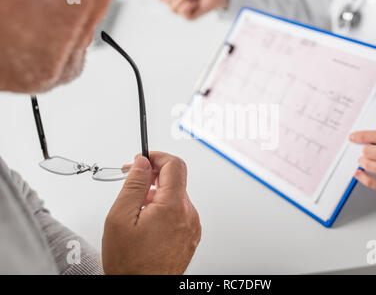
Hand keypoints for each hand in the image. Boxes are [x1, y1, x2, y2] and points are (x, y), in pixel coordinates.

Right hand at [102, 152, 200, 274]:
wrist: (142, 291)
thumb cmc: (131, 264)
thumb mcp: (121, 218)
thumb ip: (134, 184)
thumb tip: (142, 162)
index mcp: (173, 207)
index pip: (174, 165)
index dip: (157, 156)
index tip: (143, 158)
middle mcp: (188, 215)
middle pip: (175, 180)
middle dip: (153, 177)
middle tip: (134, 182)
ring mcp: (192, 226)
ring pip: (176, 196)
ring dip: (157, 195)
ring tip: (138, 210)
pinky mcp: (191, 235)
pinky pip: (179, 212)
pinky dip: (164, 209)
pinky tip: (148, 222)